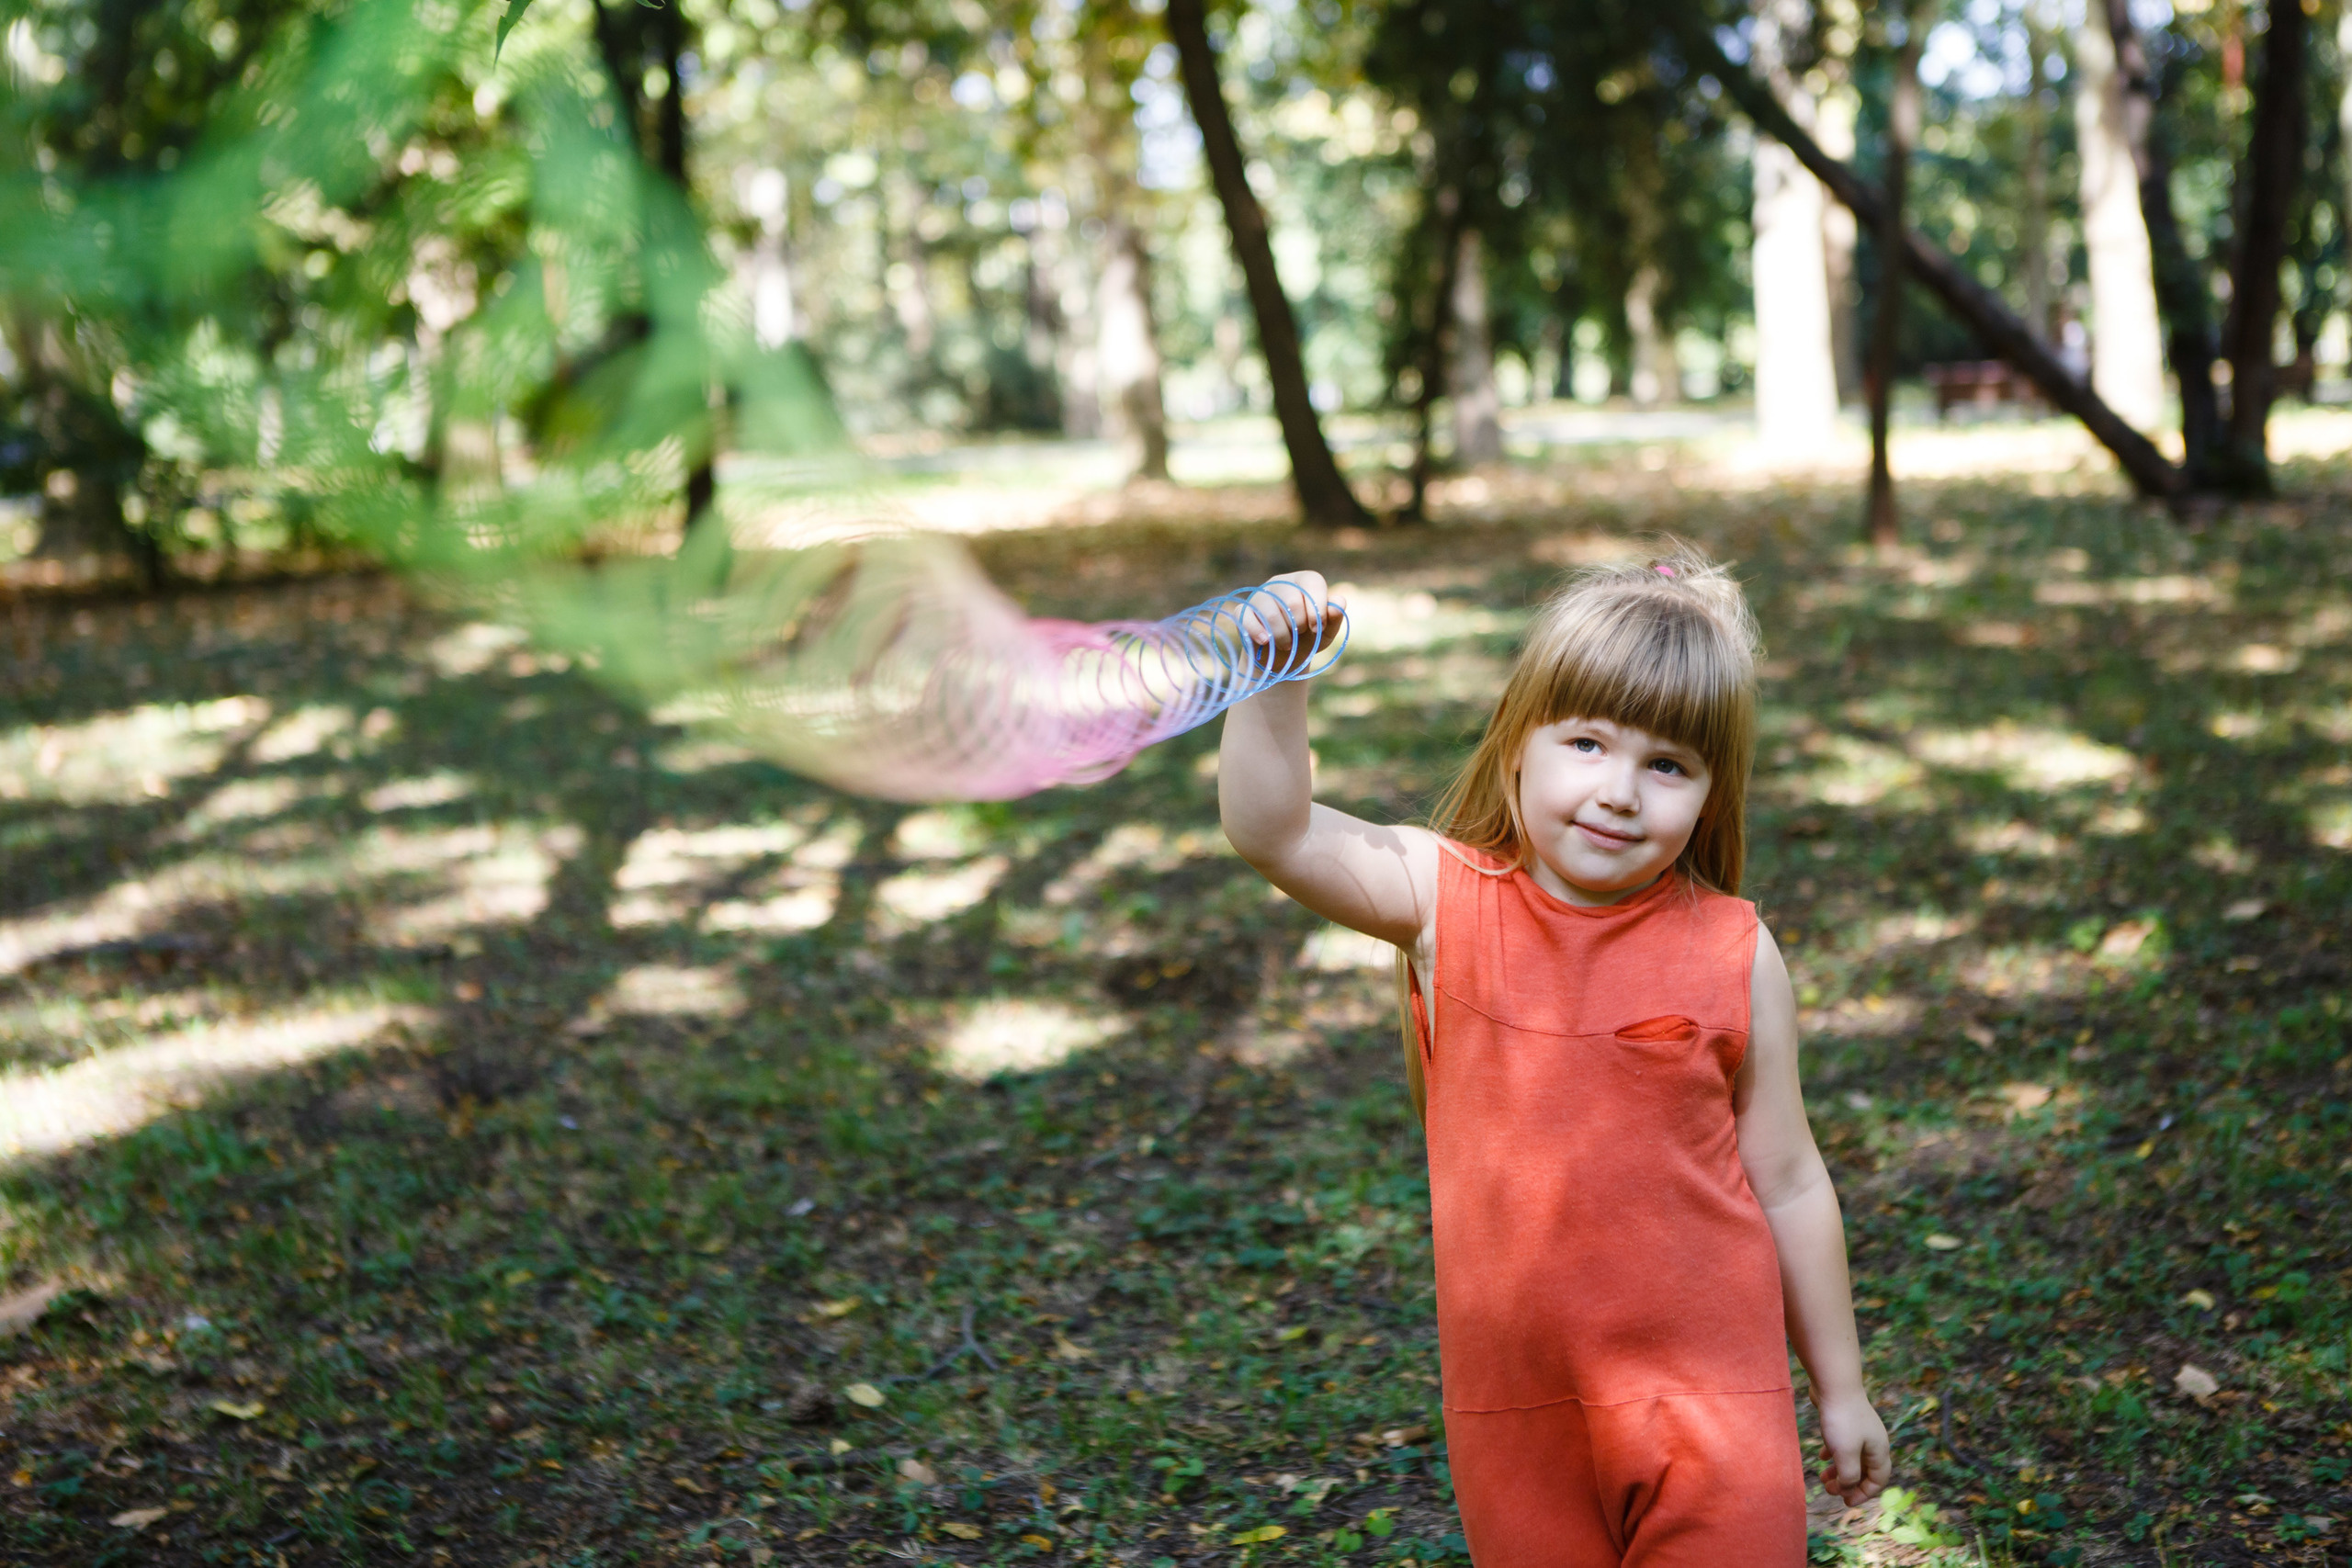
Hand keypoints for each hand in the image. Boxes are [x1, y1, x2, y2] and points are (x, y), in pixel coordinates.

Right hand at [1240, 571, 1344, 673]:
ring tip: (1287, 644)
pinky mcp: (1243, 611)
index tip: (1317, 627)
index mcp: (1302, 581)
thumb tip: (1339, 602)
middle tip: (1300, 634)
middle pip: (1292, 600)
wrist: (1284, 658)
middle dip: (1300, 624)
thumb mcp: (1326, 631)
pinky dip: (1259, 634)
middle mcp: (1280, 583)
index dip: (1318, 607)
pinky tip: (1266, 642)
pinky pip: (1247, 620)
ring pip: (1271, 614)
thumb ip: (1335, 616)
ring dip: (1282, 636)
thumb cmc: (1308, 639)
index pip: (1312, 582)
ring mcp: (1259, 595)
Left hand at [1815, 1390, 1890, 1507]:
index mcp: (1879, 1451)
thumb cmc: (1841, 1419)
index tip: (1846, 1502)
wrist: (1834, 1383)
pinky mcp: (1846, 1421)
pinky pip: (1843, 1444)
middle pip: (1866, 1471)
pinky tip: (1821, 1457)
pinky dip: (1833, 1454)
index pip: (1878, 1480)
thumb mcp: (1845, 1453)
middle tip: (1830, 1491)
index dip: (1864, 1494)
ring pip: (1852, 1458)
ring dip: (1839, 1470)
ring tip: (1823, 1478)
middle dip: (1849, 1484)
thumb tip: (1847, 1488)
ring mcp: (1860, 1430)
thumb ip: (1849, 1475)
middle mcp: (1873, 1441)